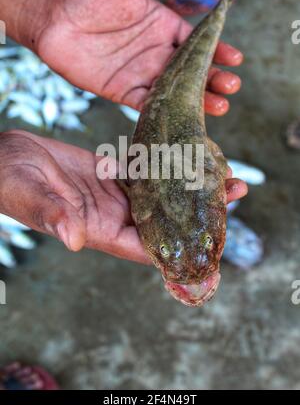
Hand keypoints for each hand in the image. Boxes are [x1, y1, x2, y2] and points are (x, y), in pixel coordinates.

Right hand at [0, 131, 246, 262]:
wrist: (5, 157)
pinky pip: (146, 170)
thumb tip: (74, 239)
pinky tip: (191, 153)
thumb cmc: (11, 181)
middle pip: (165, 221)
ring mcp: (114, 193)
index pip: (146, 248)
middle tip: (235, 190)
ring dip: (191, 184)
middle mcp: (113, 215)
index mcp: (97, 229)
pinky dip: (169, 164)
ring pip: (161, 194)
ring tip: (224, 169)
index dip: (179, 251)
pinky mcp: (111, 171)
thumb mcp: (31, 197)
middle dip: (199, 211)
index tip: (213, 246)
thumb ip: (53, 216)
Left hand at [37, 0, 242, 113]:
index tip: (236, 58)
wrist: (51, 17)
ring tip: (219, 107)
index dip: (218, 50)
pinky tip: (182, 118)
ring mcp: (141, 74)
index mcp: (162, 26)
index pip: (197, 41)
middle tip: (232, 86)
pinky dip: (166, 112)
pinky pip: (148, 105)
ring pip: (175, 91)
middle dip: (214, 79)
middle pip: (192, 70)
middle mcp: (156, 52)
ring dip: (197, 100)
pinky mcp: (123, 91)